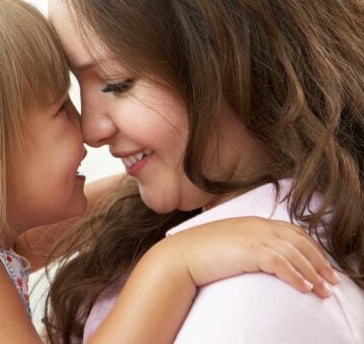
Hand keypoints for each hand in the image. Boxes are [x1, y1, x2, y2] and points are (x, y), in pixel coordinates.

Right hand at [161, 216, 338, 298]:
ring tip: (322, 290)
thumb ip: (245, 242)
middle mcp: (257, 225)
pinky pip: (282, 264)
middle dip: (319, 261)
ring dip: (312, 273)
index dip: (311, 247)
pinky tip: (304, 288)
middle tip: (331, 280)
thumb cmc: (199, 252)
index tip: (320, 263)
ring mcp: (254, 236)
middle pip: (299, 241)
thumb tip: (256, 256)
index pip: (292, 231)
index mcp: (253, 221)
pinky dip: (296, 276)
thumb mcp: (227, 242)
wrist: (180, 256)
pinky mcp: (250, 251)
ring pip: (295, 254)